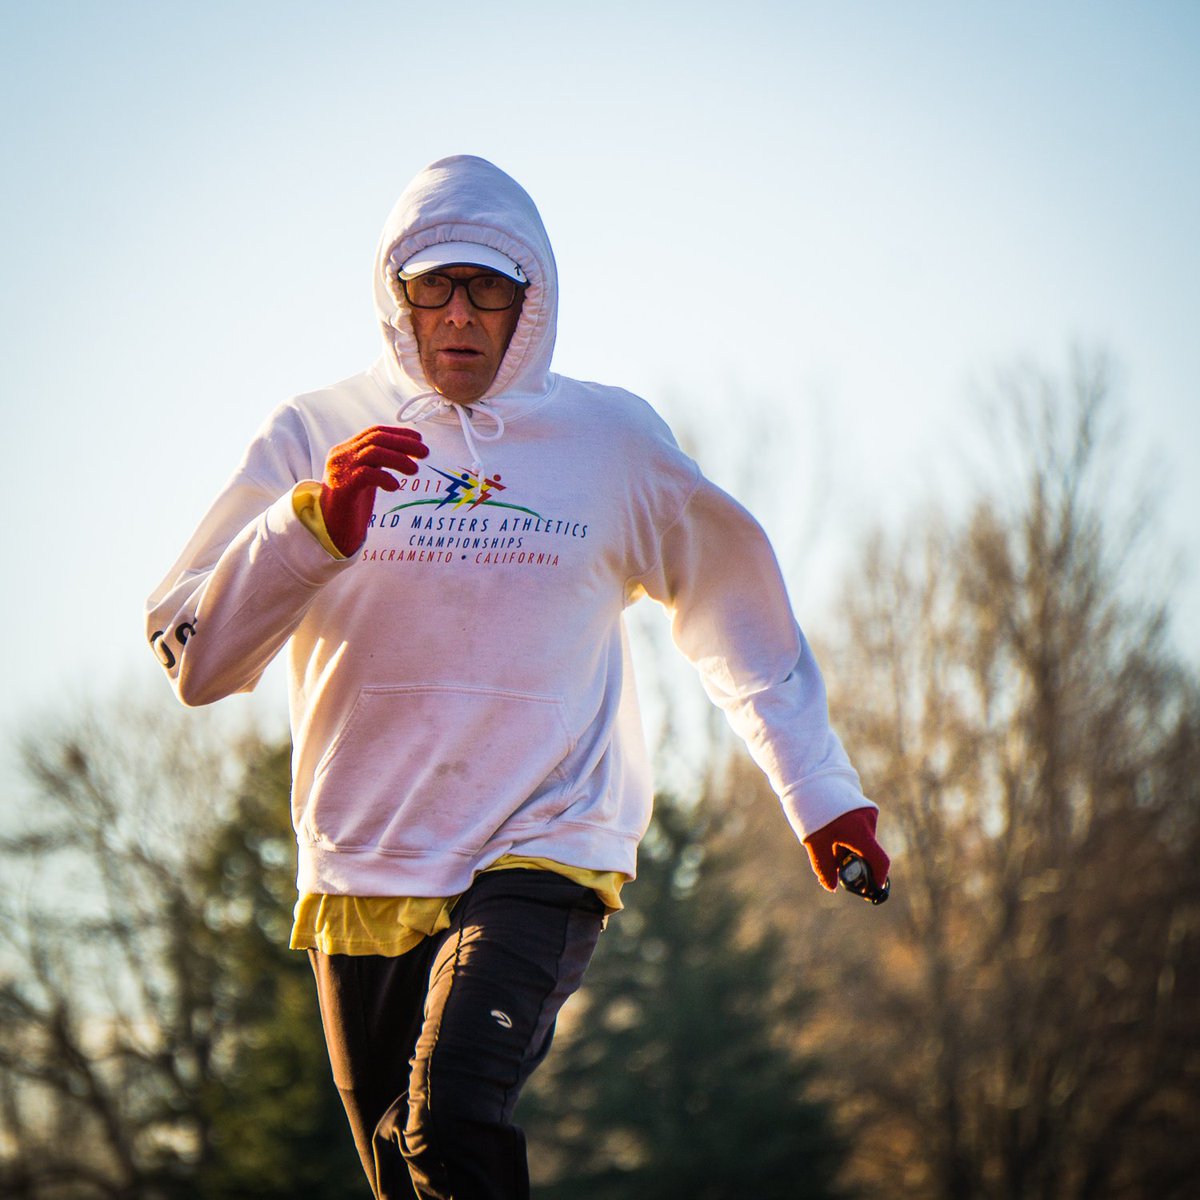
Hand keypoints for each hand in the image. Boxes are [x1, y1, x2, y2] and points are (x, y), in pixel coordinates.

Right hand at [319, 425, 427, 555]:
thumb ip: (377, 462)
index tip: (419, 439)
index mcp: (346, 450)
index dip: (399, 433)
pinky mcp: (342, 488)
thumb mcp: (364, 476)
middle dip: (404, 443)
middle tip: (424, 453)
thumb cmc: (350, 505)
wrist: (330, 530)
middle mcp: (341, 456)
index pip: (374, 432)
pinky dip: (385, 477)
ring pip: (373, 452)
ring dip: (398, 459)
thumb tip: (405, 451)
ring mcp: (340, 470)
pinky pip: (366, 474)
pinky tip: (395, 486)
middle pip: (375, 438)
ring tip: (414, 470)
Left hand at [803, 806, 889, 893]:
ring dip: (849, 848)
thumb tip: (832, 886)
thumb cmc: (811, 809)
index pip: (879, 861)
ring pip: (862, 840)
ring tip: (826, 840)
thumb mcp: (814, 841)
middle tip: (836, 866)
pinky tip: (830, 831)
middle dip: (856, 863)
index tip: (872, 890)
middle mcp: (868, 820)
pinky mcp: (861, 806)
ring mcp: (866, 811)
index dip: (878, 879)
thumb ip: (824, 866)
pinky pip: (859, 829)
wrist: (809, 775)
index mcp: (860, 830)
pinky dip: (848, 837)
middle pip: (869, 851)